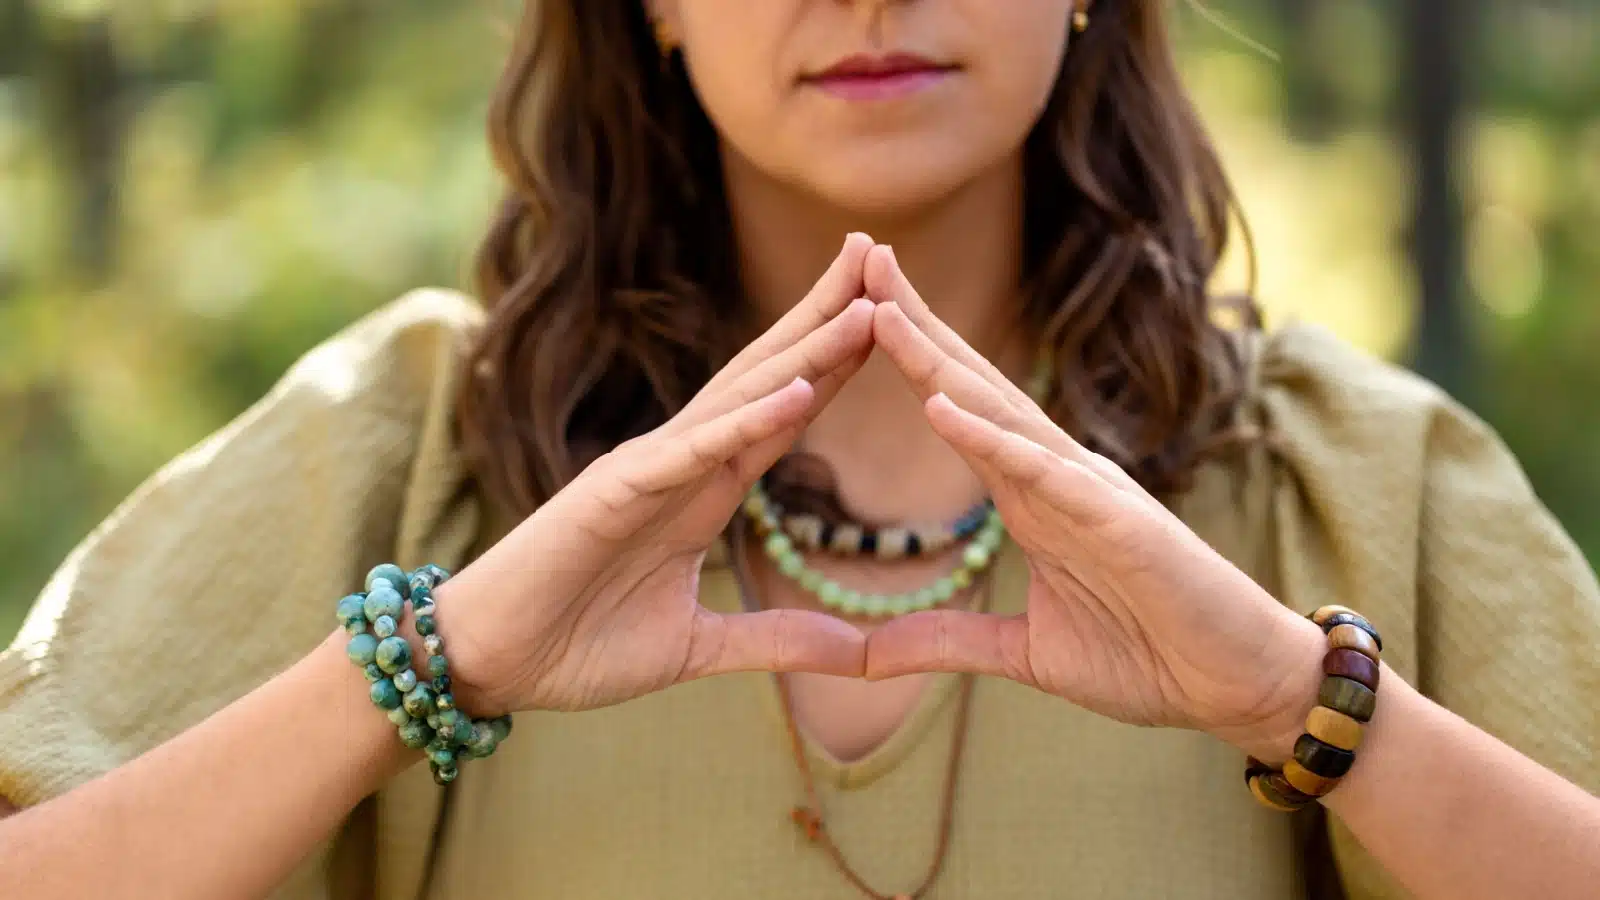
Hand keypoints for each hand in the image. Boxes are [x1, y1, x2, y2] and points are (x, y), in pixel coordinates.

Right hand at [437, 235, 877, 714]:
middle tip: (883, 253)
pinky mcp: (611, 492)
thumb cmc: (576, 644)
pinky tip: (798, 390)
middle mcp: (681, 464)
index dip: (835, 363)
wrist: (487, 664)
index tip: (893, 315)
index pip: (783, 412)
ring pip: (740, 398)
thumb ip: (780, 642)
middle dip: (826, 318)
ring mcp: (647, 471)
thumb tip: (861, 653)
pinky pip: (690, 453)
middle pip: (769, 377)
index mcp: (704, 491)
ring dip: (804, 350)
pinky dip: (744, 422)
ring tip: (865, 301)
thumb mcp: (701, 649)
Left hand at [861, 246, 1322, 759]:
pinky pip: (1042, 474)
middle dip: (912, 322)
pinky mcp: (1116, 521)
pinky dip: (988, 440)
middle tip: (857, 257)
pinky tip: (939, 406)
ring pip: (998, 411)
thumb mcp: (1024, 652)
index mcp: (1028, 494)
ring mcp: (1086, 489)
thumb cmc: (1147, 654)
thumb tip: (865, 656)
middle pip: (969, 384)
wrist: (1239, 683)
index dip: (908, 355)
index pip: (956, 407)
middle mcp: (1052, 473)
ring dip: (936, 359)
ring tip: (878, 308)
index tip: (850, 308)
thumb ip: (946, 640)